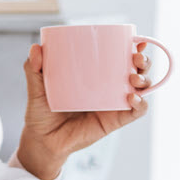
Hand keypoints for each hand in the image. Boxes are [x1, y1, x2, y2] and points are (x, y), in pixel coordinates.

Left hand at [16, 42, 150, 179]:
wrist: (41, 140)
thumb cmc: (41, 113)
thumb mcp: (36, 88)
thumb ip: (34, 68)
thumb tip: (36, 48)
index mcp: (95, 77)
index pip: (119, 59)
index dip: (134, 48)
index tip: (135, 40)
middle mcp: (108, 89)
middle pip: (137, 71)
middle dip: (143, 62)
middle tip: (135, 57)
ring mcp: (113, 105)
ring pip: (141, 90)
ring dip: (144, 80)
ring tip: (133, 77)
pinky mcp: (114, 121)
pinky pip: (135, 113)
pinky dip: (140, 105)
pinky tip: (132, 98)